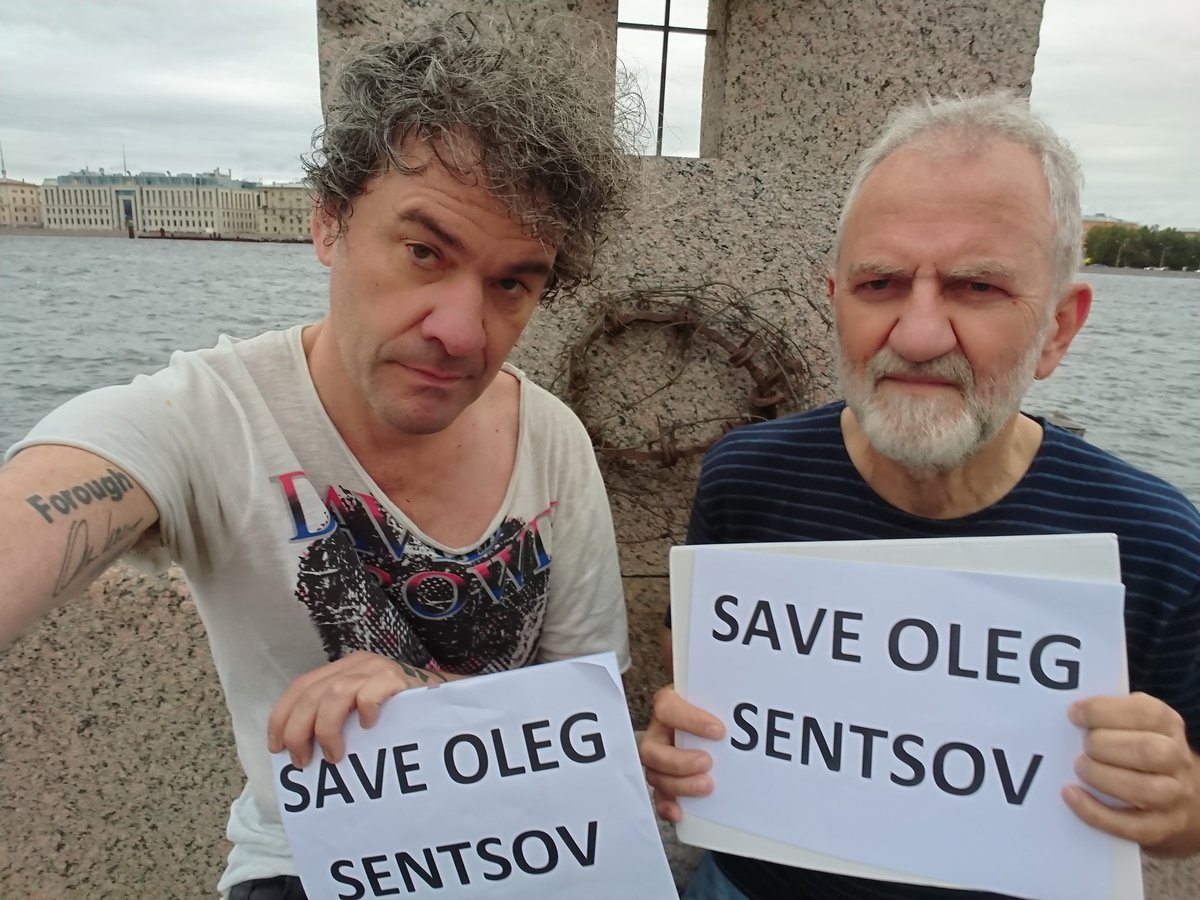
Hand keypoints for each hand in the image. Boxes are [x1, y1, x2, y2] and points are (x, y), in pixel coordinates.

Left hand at [267, 650, 447, 767]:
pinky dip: (363, 711)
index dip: (282, 717)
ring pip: (333, 694)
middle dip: (299, 731)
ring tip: (334, 756)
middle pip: (310, 693)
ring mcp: (376, 669)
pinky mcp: (397, 678)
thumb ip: (335, 719)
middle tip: (303, 761)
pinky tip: (368, 727)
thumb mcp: (360, 714)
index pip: (300, 687)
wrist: (444, 704)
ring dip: (326, 730)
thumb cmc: (400, 717)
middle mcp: (356, 664)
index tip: (276, 747)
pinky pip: (370, 693)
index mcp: (342, 670)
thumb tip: (300, 751)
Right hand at [638, 685, 724, 822]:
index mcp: (668, 706)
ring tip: (707, 785)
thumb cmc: (713, 706)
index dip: (689, 720)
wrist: (716, 722)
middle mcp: (659, 732)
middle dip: (679, 761)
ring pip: (655, 774)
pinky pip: (659, 796)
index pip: (666, 707)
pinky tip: (680, 812)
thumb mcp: (715, 695)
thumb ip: (724, 697)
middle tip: (707, 762)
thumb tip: (755, 700)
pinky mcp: (665, 780)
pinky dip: (667, 805)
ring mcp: (659, 758)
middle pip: (652, 749)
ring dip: (679, 784)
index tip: (718, 730)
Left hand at [1063, 692, 1199, 852]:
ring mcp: (1173, 797)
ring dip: (1101, 777)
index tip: (1074, 714)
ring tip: (1079, 767)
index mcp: (1168, 726)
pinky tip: (1071, 794)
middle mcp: (1177, 760)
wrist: (1181, 796)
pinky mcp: (1160, 828)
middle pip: (1148, 751)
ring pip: (1144, 790)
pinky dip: (1095, 812)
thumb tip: (1072, 712)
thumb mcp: (1134, 723)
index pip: (1147, 713)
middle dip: (1104, 745)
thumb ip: (1109, 714)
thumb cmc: (1140, 750)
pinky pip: (1130, 827)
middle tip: (1082, 745)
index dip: (1105, 711)